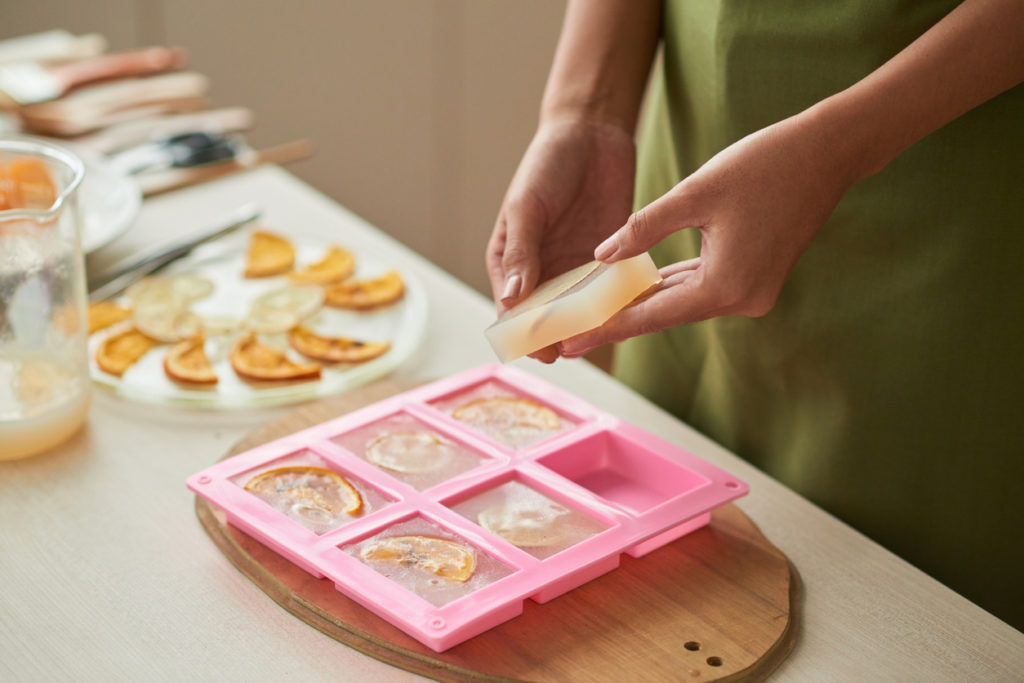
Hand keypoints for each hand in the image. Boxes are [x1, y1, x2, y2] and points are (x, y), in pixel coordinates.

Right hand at [487, 117, 635, 361]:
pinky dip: (620, 303)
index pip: (514, 310)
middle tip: (581, 350)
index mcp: (511, 261)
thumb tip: (512, 299)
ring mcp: (576, 267)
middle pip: (549, 318)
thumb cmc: (547, 164)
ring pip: (583, 310)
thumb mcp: (527, 206)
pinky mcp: (609, 258)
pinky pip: (612, 290)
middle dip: (562, 336)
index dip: (527, 334)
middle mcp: (543, 271)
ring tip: (607, 337)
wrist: (591, 133)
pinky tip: (633, 313)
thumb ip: (521, 251)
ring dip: (593, 324)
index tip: (544, 351)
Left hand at [558, 113, 857, 357]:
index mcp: (724, 286)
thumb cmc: (762, 166)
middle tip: (570, 334)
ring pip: (683, 301)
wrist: (827, 153)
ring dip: (643, 303)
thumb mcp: (694, 193)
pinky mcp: (756, 279)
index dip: (607, 327)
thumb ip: (643, 228)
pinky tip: (639, 287)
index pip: (650, 315)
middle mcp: (741, 300)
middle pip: (665, 314)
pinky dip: (671, 286)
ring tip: (595, 313)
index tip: (570, 342)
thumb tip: (602, 256)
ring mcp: (752, 293)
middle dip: (618, 320)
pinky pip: (702, 287)